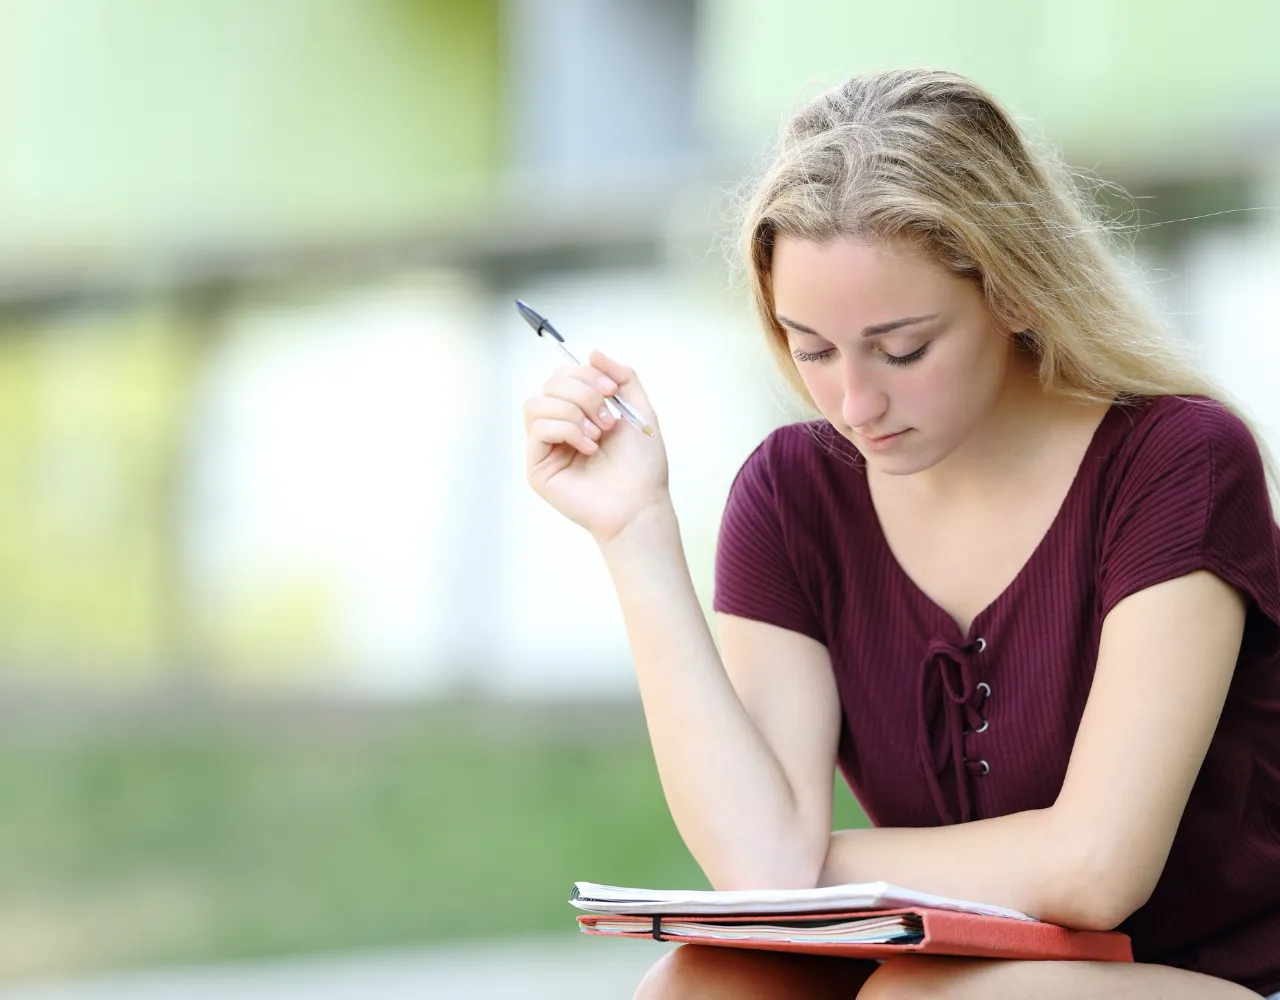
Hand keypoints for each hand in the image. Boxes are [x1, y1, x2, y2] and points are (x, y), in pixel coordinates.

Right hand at [523, 349, 669, 542]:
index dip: (585, 375)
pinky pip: (538, 429)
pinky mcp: (537, 467)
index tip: (613, 391)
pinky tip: (589, 449)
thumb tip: (591, 352)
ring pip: (536, 403)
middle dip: (583, 393)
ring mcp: (545, 447)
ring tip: (598, 436)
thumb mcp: (639, 409)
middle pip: (549, 384)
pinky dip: (567, 431)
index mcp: (579, 413)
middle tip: (607, 419)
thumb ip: (622, 376)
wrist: (641, 503)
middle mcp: (559, 427)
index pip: (563, 375)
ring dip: (573, 412)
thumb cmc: (642, 465)